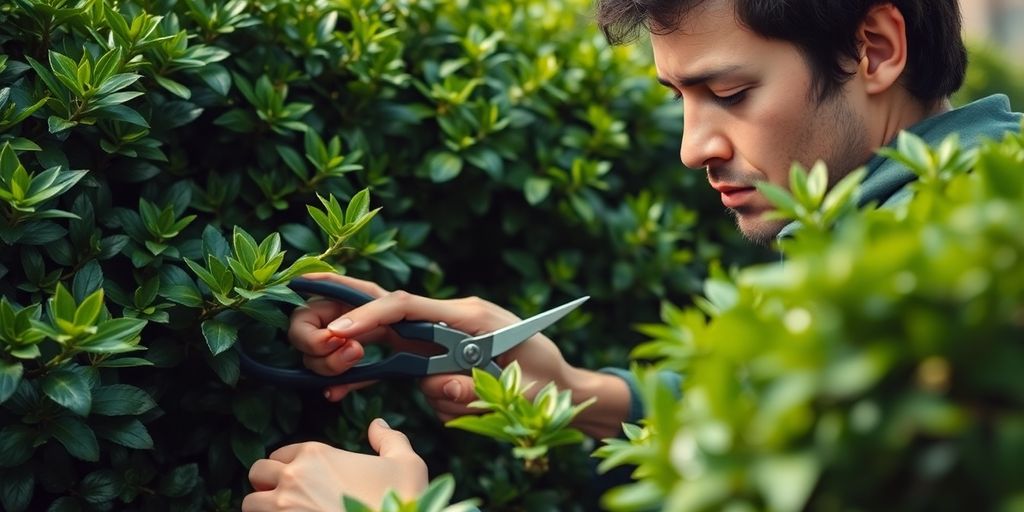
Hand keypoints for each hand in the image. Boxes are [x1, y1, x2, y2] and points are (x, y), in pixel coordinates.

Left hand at [242, 419, 427, 510]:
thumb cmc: (400, 500)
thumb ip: (390, 440)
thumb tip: (378, 425)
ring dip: (262, 507)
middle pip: (257, 474)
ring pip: (250, 503)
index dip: (288, 465)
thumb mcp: (406, 464)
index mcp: (316, 455)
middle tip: (286, 496)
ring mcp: (283, 510)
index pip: (280, 453)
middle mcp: (293, 479)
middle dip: (267, 484)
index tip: (301, 478)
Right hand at [288, 273, 574, 414]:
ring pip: (383, 340)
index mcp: (465, 314)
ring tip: (368, 383)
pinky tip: (337, 389)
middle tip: (325, 343)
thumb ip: (472, 386)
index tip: (339, 334)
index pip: (405, 305)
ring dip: (365, 361)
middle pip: (383, 305)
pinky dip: (367, 375)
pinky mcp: (435, 358)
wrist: (563, 385)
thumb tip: (438, 389)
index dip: (367, 315)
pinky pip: (395, 364)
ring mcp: (439, 337)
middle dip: (343, 316)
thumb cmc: (544, 379)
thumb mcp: (513, 385)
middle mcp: (446, 318)